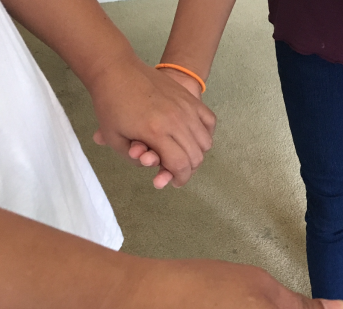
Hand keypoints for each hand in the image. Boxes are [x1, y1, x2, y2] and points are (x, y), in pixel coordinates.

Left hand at [89, 57, 214, 187]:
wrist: (116, 71)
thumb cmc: (111, 105)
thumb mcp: (115, 139)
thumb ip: (135, 160)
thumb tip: (155, 166)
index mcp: (155, 132)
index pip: (180, 164)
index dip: (179, 178)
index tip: (173, 182)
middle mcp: (176, 120)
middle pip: (195, 156)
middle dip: (188, 170)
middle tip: (177, 171)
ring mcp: (185, 108)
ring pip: (205, 142)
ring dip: (197, 153)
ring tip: (184, 154)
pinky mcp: (190, 99)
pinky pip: (209, 121)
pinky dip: (205, 133)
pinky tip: (194, 136)